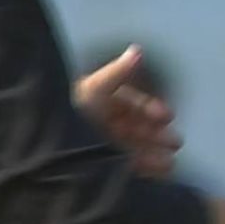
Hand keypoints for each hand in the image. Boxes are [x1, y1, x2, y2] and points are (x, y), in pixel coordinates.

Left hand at [74, 45, 181, 176]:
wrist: (49, 151)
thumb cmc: (71, 115)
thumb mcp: (94, 89)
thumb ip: (118, 72)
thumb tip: (137, 50)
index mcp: (101, 104)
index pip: (133, 104)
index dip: (152, 110)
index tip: (168, 116)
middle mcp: (103, 126)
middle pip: (137, 129)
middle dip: (158, 135)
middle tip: (175, 142)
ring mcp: (103, 147)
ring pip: (136, 149)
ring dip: (155, 154)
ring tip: (170, 162)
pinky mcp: (102, 167)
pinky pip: (128, 168)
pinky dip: (146, 170)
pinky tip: (160, 173)